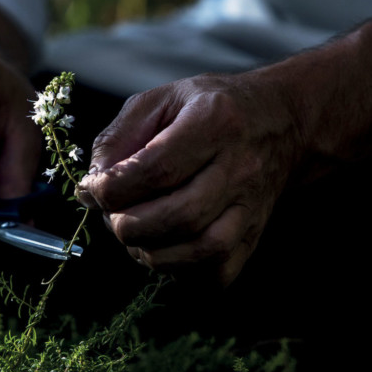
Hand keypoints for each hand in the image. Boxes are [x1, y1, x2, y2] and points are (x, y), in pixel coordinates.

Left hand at [78, 71, 305, 285]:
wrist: (281, 122)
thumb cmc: (213, 108)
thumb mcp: (162, 99)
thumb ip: (120, 135)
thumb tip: (93, 183)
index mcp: (215, 121)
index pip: (157, 170)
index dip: (112, 189)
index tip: (90, 190)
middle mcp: (239, 166)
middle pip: (180, 215)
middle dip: (127, 225)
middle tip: (111, 215)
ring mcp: (252, 206)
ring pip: (201, 251)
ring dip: (151, 253)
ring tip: (134, 234)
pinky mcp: (255, 235)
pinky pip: (218, 272)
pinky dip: (181, 271)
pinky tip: (164, 248)